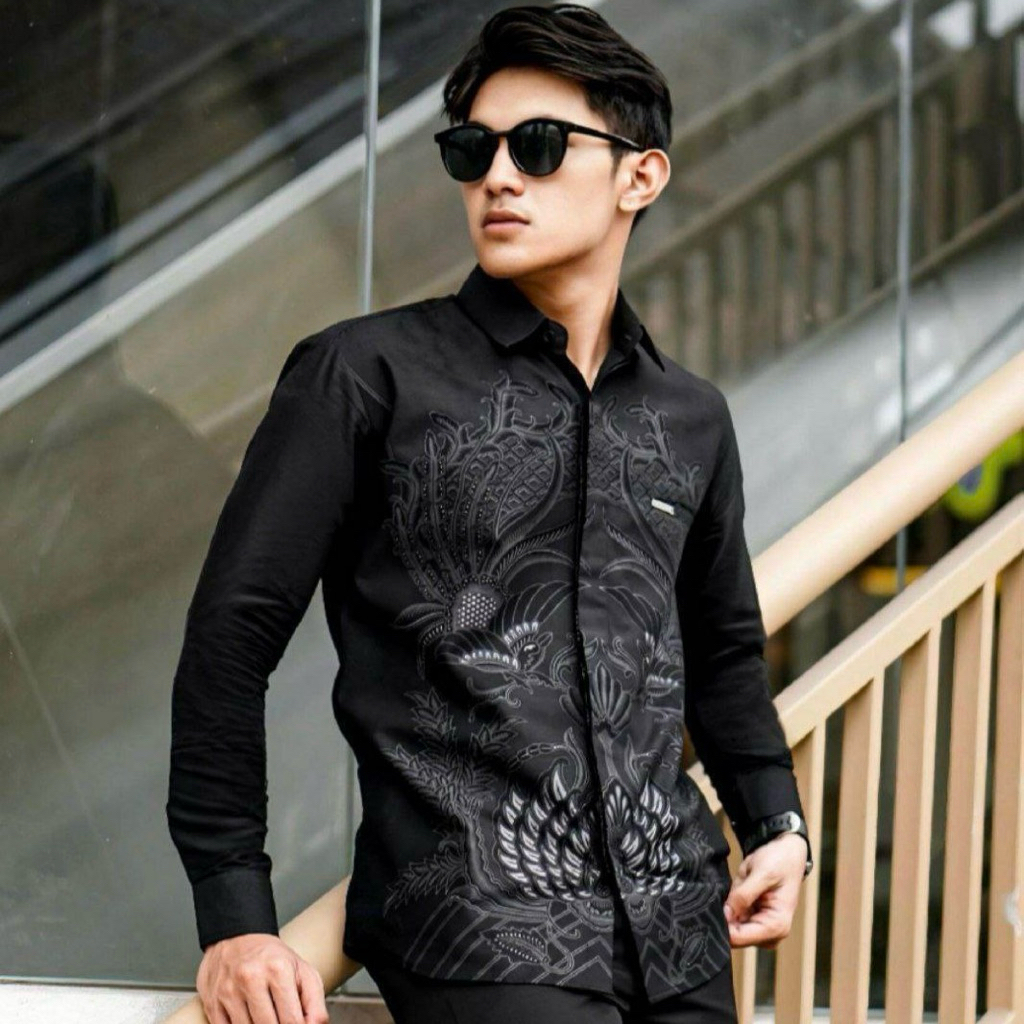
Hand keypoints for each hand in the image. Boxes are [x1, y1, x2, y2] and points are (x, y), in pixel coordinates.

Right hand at [196, 933, 329, 1023]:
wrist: (237, 937)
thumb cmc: (272, 958)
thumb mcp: (303, 971)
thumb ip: (315, 1003)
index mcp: (278, 969)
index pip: (292, 1021)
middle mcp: (251, 978)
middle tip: (281, 1018)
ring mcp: (228, 991)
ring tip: (266, 1016)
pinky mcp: (212, 1003)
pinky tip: (249, 1018)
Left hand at [723, 832, 806, 948]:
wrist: (787, 853)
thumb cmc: (779, 862)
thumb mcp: (761, 874)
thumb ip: (743, 896)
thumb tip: (725, 914)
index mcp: (776, 926)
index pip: (739, 938)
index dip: (722, 925)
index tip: (711, 908)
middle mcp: (770, 933)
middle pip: (734, 937)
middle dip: (723, 917)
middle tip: (718, 897)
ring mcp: (762, 928)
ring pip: (732, 929)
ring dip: (726, 911)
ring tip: (730, 892)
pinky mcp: (754, 920)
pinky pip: (734, 919)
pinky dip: (728, 908)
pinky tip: (731, 894)